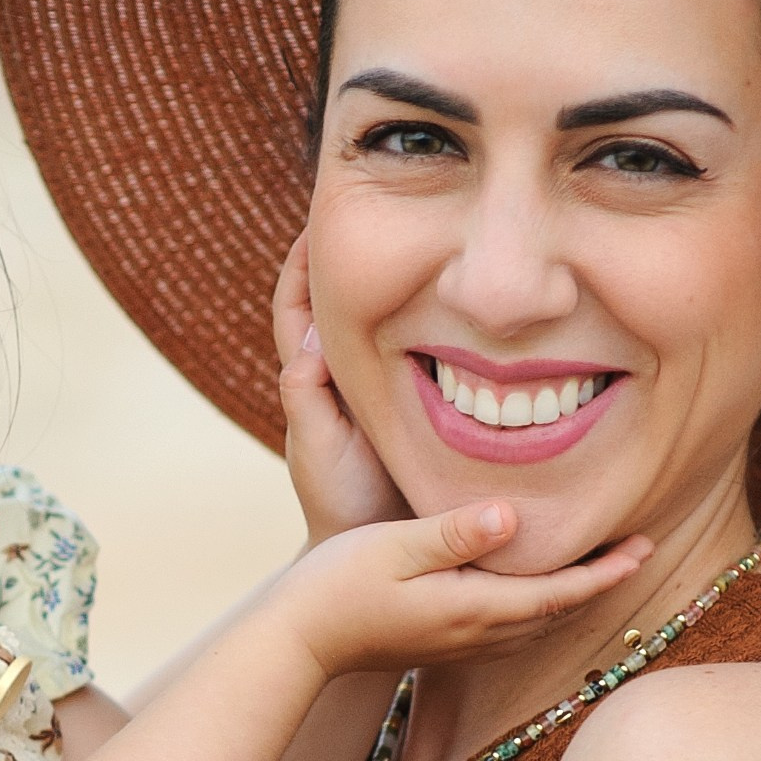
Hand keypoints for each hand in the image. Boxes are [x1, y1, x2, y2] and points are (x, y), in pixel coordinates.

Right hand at [273, 501, 653, 686]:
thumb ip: (455, 533)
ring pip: (536, 622)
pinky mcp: (443, 644)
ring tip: (601, 565)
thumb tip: (513, 518)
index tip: (643, 547)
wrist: (295, 641)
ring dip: (572, 596)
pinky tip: (539, 591)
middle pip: (557, 610)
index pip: (558, 592)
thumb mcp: (394, 546)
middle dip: (600, 582)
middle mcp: (475, 634)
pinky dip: (540, 607)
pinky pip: (511, 629)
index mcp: (472, 607)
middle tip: (639, 547)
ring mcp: (459, 645)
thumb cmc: (336, 584)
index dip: (605, 571)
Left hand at [275, 233, 408, 540]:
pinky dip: (436, 321)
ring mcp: (384, 388)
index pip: (297, 306)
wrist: (385, 558)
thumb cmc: (341, 504)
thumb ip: (309, 397)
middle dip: (352, 252)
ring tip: (424, 233)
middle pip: (341, 300)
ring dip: (399, 279)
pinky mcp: (421, 403)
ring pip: (387, 321)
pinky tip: (463, 297)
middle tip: (379, 203)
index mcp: (316, 380)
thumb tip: (312, 340)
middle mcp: (348, 376)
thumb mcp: (318, 451)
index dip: (302, 261)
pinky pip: (427, 352)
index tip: (317, 218)